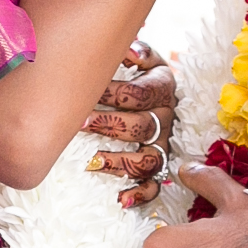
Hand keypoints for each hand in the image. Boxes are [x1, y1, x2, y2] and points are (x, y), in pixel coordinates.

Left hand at [82, 46, 175, 208]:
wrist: (142, 85)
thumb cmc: (127, 68)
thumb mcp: (135, 52)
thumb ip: (132, 48)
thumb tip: (129, 51)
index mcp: (162, 85)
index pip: (141, 93)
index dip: (115, 94)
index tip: (87, 93)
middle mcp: (166, 116)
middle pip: (142, 126)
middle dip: (109, 124)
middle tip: (81, 122)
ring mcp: (163, 144)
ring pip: (148, 158)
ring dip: (119, 161)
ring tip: (93, 161)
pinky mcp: (158, 167)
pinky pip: (154, 186)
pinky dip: (139, 194)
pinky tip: (119, 199)